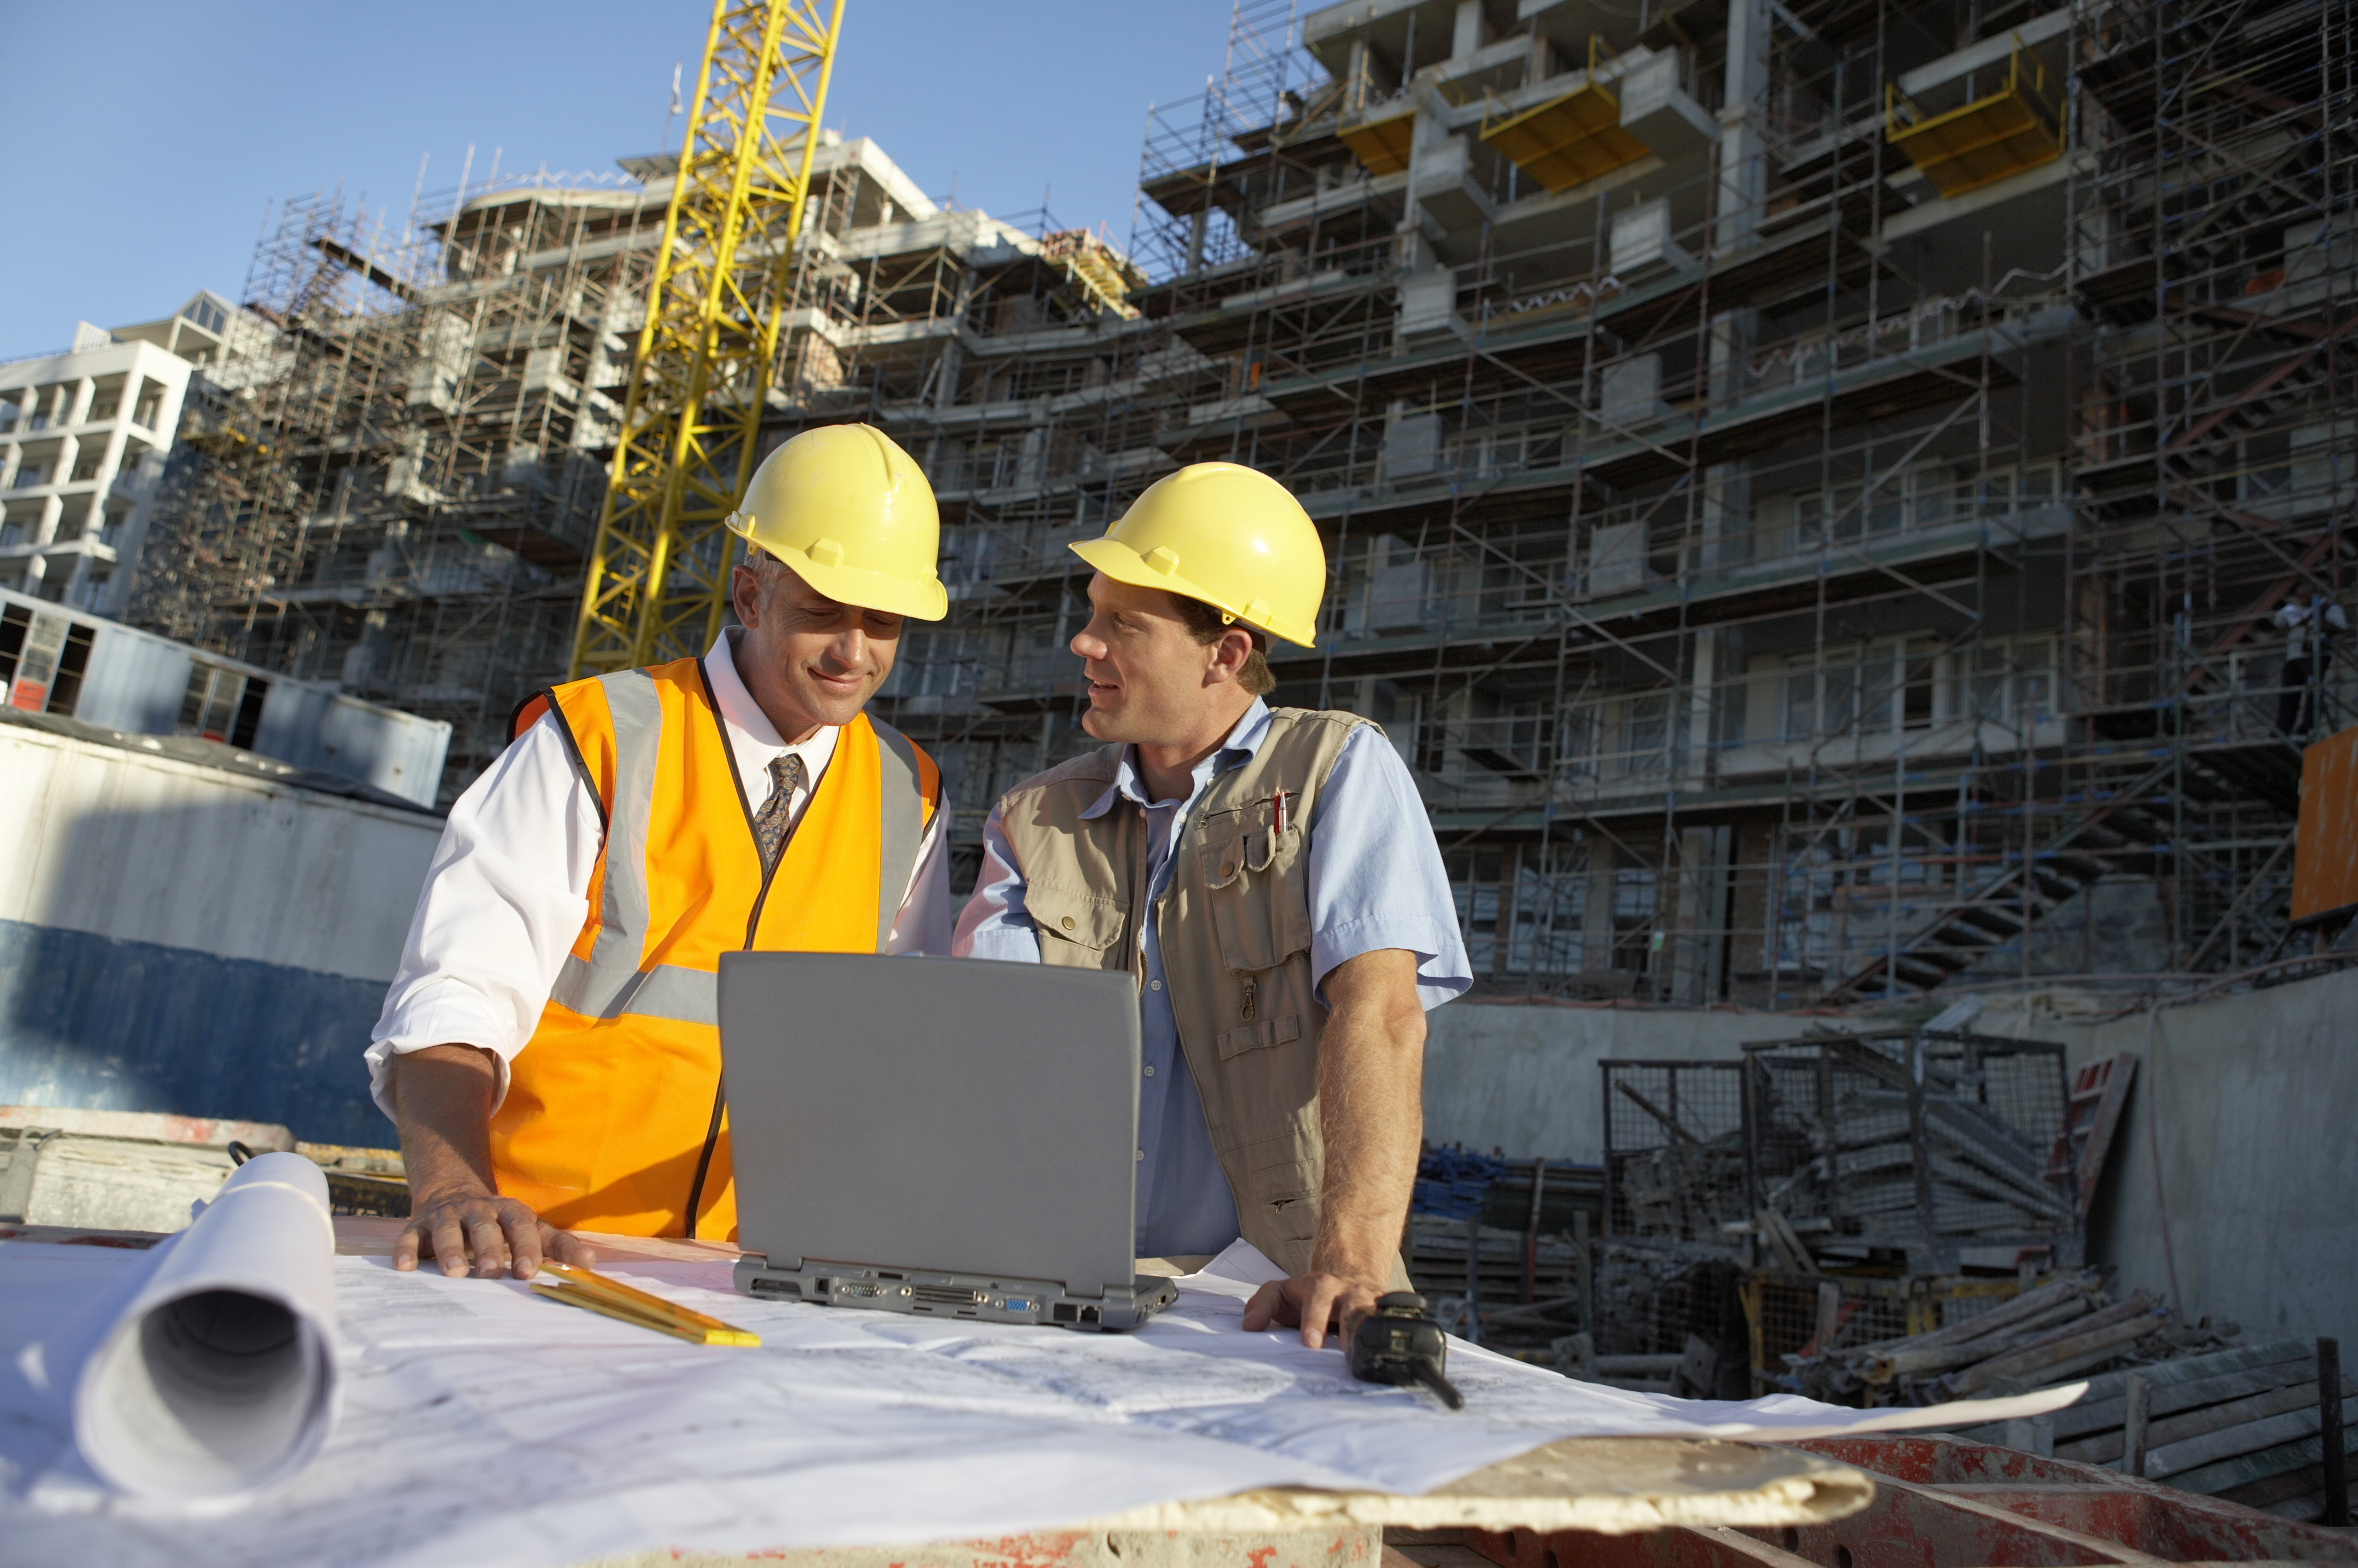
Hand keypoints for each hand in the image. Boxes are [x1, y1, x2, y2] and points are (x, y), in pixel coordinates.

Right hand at [392, 1184, 595, 1279]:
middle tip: (493, 1272)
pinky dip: (406, 1250)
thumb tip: (592, 1263)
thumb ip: (559, 1247)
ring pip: (448, 1230)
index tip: (529, 1271)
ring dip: (451, 1250)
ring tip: (455, 1272)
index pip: (521, 1227)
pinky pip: (409, 1236)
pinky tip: (405, 1267)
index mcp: (510, 1212)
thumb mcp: (530, 1230)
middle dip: (490, 1249)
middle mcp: (478, 1211)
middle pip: (485, 1228)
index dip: (525, 1248)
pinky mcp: (418, 1225)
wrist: (453, 1195)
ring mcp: (447, 1217)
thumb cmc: (501, 1225)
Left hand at [1241, 1271, 1386, 1350]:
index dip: (1315, 1320)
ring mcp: (1370, 1301)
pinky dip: (1392, 1336)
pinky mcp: (1385, 1313)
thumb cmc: (1308, 1295)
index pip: (1317, 1300)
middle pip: (1352, 1306)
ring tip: (1367, 1356)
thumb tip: (1249, 1326)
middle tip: (1343, 1352)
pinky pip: (1392, 1325)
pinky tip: (1387, 1352)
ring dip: (1372, 1333)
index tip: (1310, 1342)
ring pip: (1376, 1315)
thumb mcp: (1280, 1293)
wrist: (1345, 1282)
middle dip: (1348, 1328)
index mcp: (1321, 1286)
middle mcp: (1349, 1291)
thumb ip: (1262, 1305)